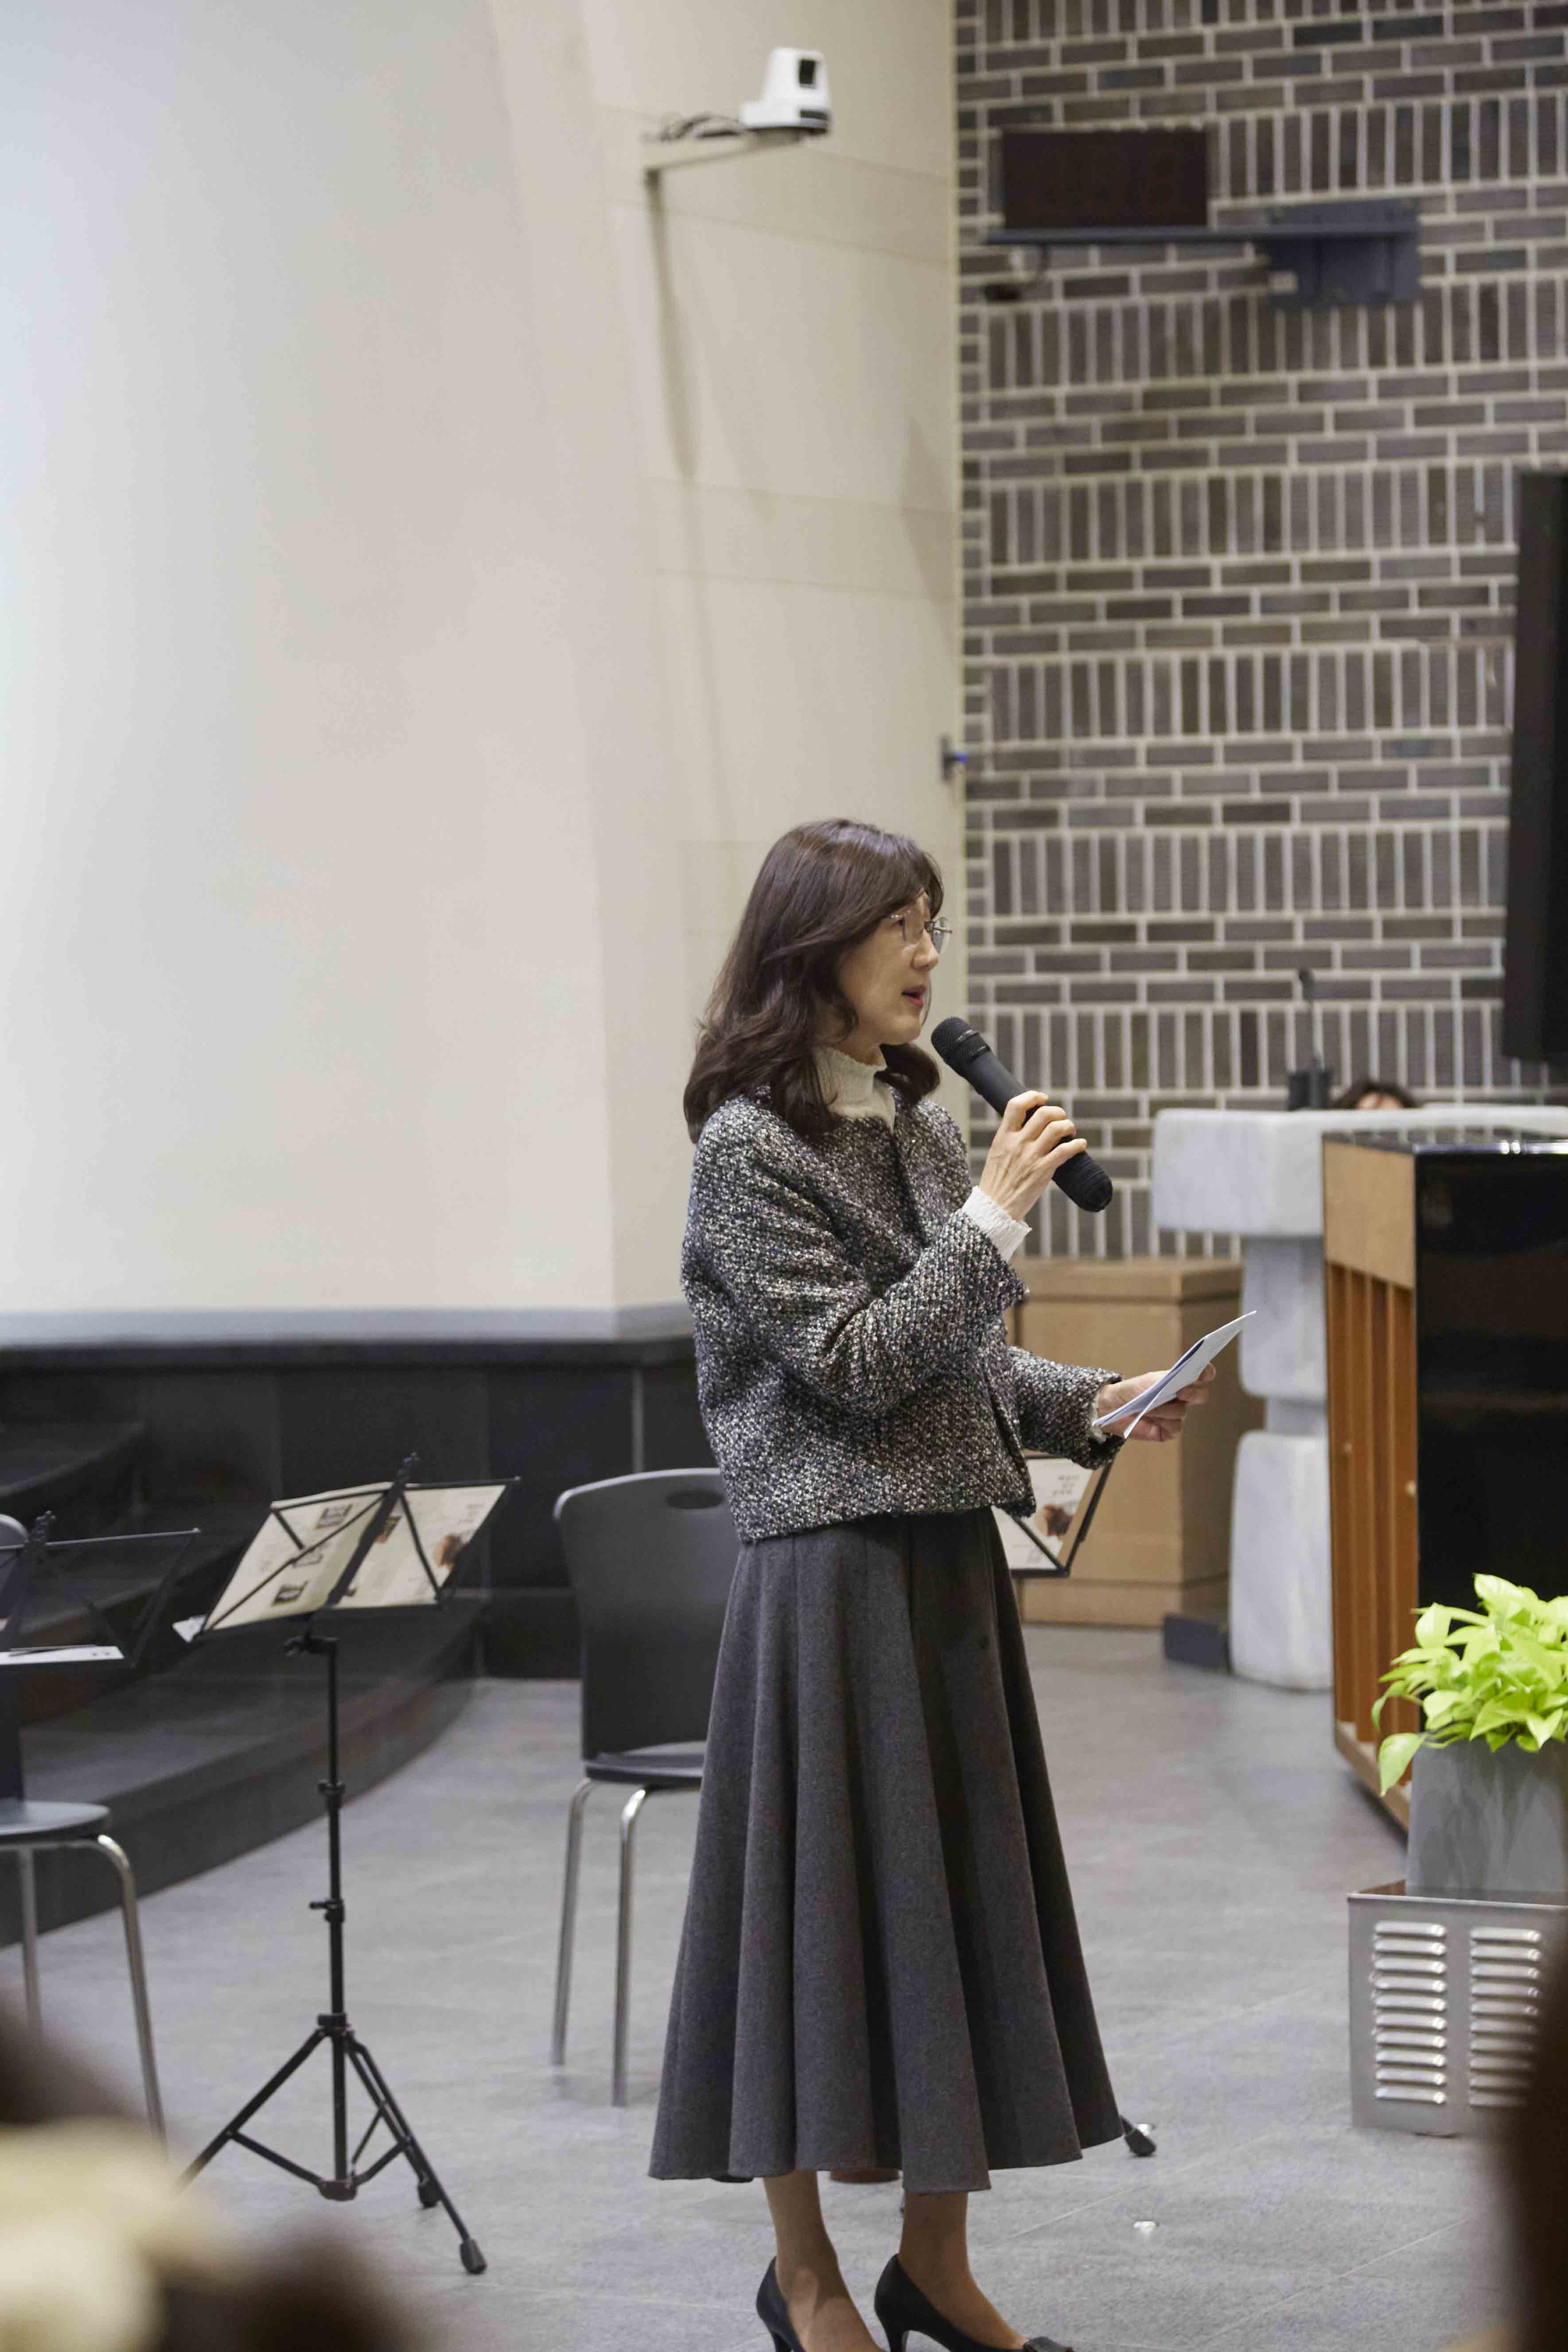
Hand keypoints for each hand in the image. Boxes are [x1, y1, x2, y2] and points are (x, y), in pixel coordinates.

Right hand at [977, 1094, 1087, 1222]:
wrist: (995, 1208)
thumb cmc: (996, 1183)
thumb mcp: (996, 1154)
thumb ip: (1010, 1139)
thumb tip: (1028, 1127)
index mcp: (1003, 1137)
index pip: (1016, 1105)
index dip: (1032, 1096)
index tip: (1042, 1099)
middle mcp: (1017, 1143)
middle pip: (1043, 1114)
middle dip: (1057, 1112)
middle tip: (1061, 1118)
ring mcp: (1031, 1156)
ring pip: (1056, 1129)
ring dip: (1068, 1125)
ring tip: (1070, 1130)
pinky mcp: (1043, 1171)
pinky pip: (1065, 1151)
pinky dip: (1077, 1145)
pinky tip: (1080, 1145)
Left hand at [1094, 1361, 1215, 1442]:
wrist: (1115, 1407)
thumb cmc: (1134, 1390)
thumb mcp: (1151, 1380)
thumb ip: (1170, 1380)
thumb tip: (1185, 1383)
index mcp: (1181, 1381)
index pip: (1202, 1375)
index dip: (1206, 1372)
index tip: (1202, 1372)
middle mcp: (1183, 1398)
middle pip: (1201, 1396)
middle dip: (1193, 1394)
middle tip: (1179, 1392)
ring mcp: (1177, 1415)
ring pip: (1182, 1412)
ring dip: (1165, 1409)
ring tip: (1148, 1407)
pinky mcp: (1170, 1430)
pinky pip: (1176, 1427)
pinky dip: (1163, 1422)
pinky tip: (1152, 1420)